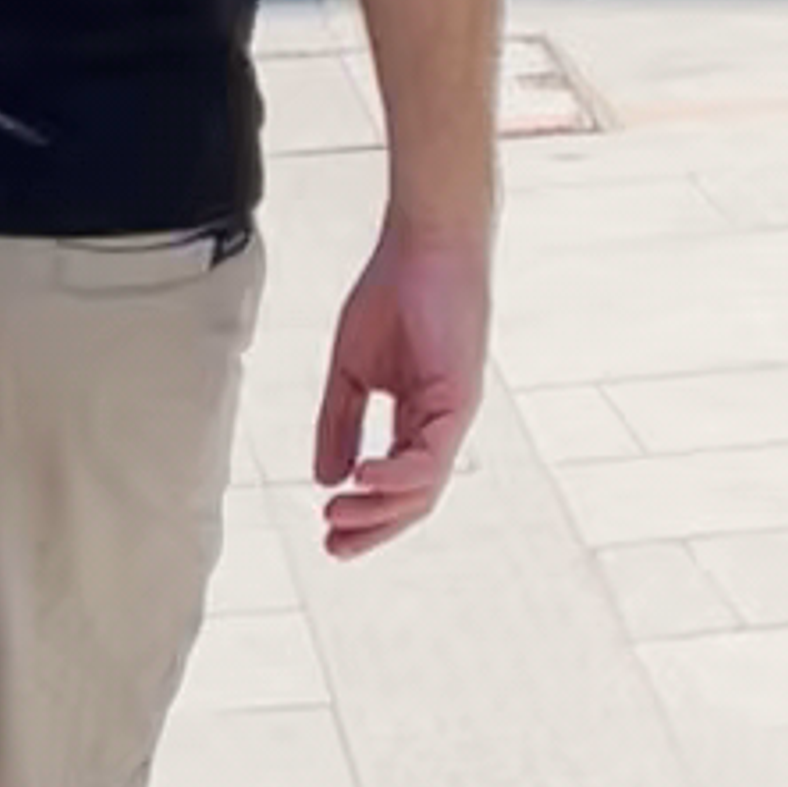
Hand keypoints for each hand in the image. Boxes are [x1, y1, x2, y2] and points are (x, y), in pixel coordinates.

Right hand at [313, 215, 488, 559]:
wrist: (423, 240)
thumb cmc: (394, 291)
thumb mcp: (352, 369)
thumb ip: (340, 423)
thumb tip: (328, 479)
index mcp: (419, 415)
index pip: (396, 481)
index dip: (364, 512)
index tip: (327, 531)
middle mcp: (440, 421)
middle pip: (412, 497)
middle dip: (372, 527)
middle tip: (333, 546)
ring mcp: (453, 413)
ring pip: (423, 487)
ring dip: (379, 509)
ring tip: (338, 516)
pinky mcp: (461, 398)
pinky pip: (432, 456)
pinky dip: (398, 475)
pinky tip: (363, 477)